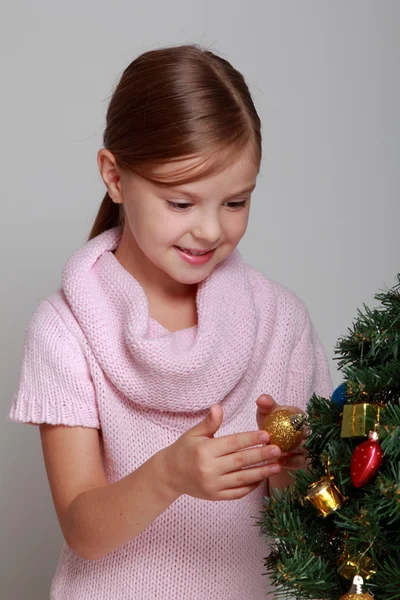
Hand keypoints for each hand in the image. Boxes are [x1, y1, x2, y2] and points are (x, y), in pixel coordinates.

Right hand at [159, 404, 282, 500]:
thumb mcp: (193, 433)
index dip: (250, 439)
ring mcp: (213, 485)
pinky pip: (237, 492)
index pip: (232, 444)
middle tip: (278, 450)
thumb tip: (218, 407)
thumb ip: (209, 422)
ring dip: (261, 472)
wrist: (169, 475)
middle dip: (261, 455)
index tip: (266, 435)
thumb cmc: (183, 450)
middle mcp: (209, 469)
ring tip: (277, 466)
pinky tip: (262, 478)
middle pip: (240, 461)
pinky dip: (251, 486)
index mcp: (204, 450)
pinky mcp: (215, 496)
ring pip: (242, 478)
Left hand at [256, 394, 307, 470]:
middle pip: (305, 432)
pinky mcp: (304, 460)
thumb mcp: (265, 414)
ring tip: (278, 451)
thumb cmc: (270, 424)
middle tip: (280, 438)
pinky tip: (280, 461)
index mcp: (298, 415)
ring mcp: (307, 445)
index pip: (300, 415)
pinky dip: (290, 462)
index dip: (293, 418)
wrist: (270, 444)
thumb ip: (264, 405)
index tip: (281, 422)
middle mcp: (306, 430)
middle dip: (293, 435)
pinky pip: (300, 461)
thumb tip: (262, 399)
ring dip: (292, 450)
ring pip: (304, 447)